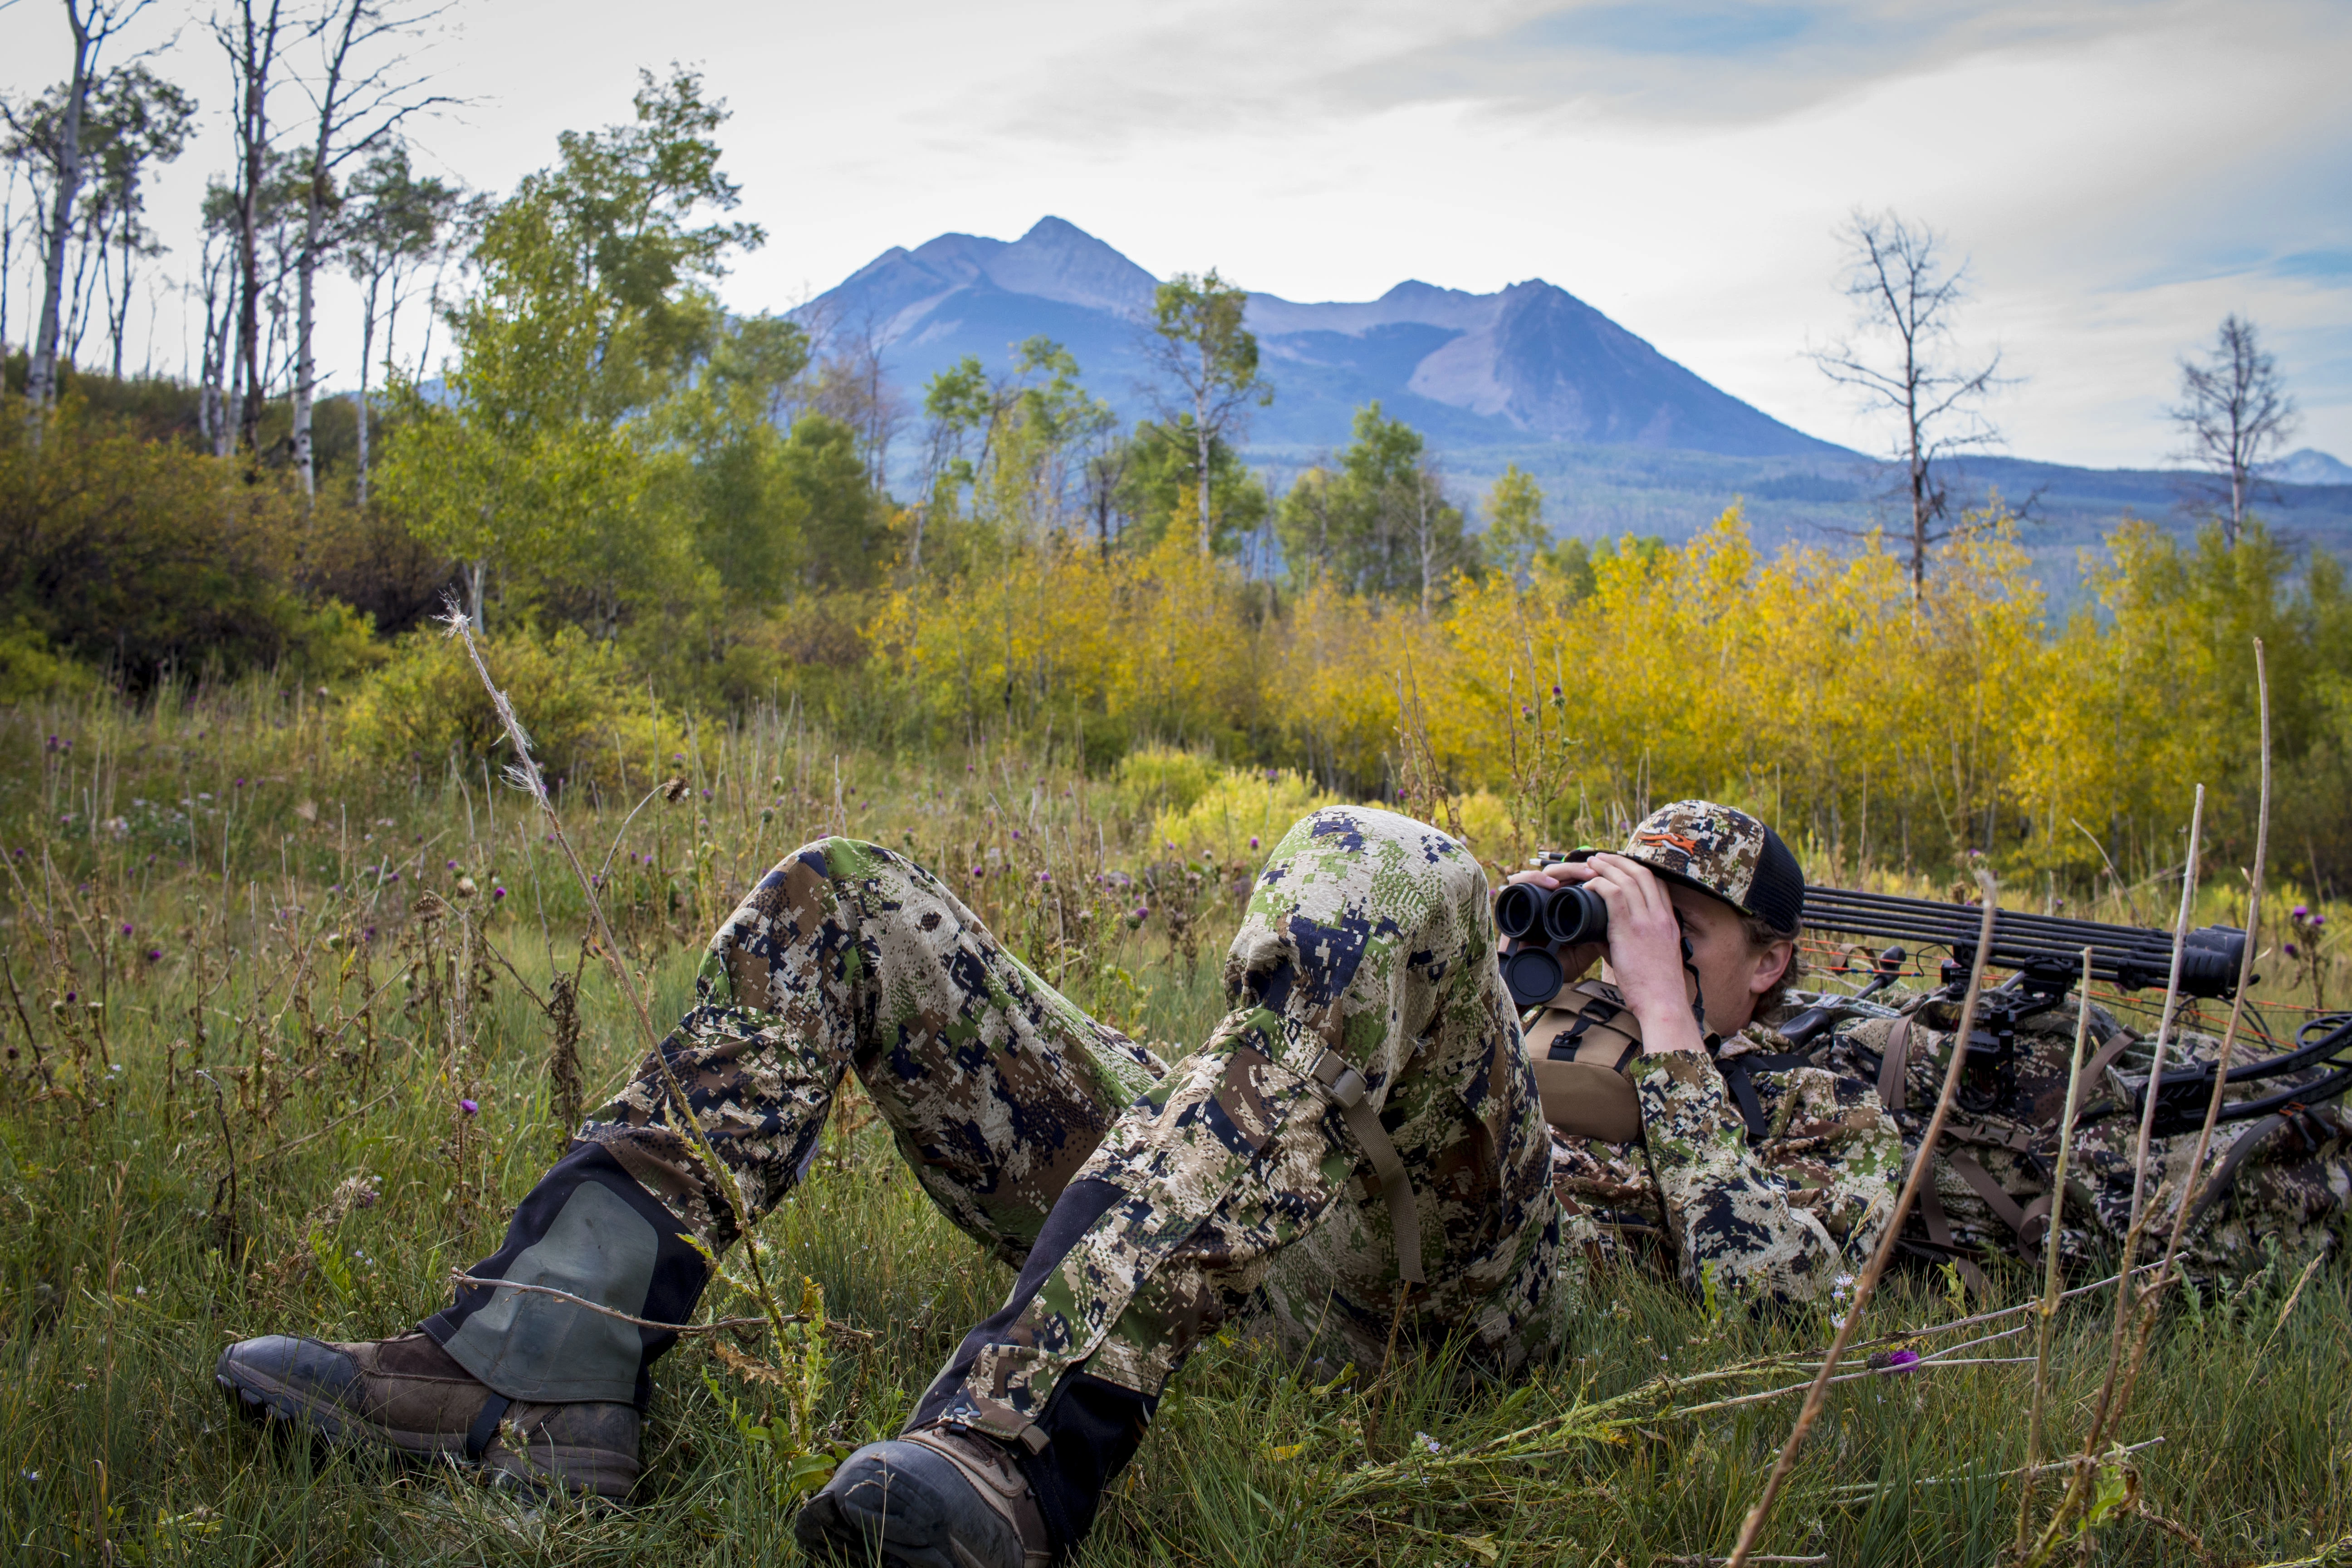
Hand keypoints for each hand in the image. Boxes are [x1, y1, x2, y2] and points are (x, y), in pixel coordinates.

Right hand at [1498, 863, 1603, 982]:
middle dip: (1580, 869)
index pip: (1574, 879)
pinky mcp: (1512, 903)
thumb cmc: (1559, 965)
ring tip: (1583, 875)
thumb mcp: (1589, 947)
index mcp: (1563, 905)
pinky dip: (1536, 878)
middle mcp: (1546, 899)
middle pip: (1562, 872)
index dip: (1589, 873)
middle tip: (1595, 873)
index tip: (1607, 875)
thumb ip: (1601, 930)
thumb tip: (1621, 913)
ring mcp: (1530, 899)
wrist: (1534, 979)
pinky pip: (1520, 882)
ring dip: (1565, 870)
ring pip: (1545, 873)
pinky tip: (1553, 884)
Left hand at [1550, 855, 1703, 1053]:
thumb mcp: (1654, 957)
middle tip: (1602, 857)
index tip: (1622, 867)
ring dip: (1607, 867)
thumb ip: (1636, 940)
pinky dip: (1599, 885)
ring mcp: (1648, 921)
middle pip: (1644, 874)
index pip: (1659, 885)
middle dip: (1621, 861)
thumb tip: (1606, 933)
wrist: (1663, 1004)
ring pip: (1628, 879)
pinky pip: (1614, 895)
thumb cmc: (1656, 988)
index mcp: (1670, 922)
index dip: (1639, 871)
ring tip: (1590, 863)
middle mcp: (1662, 917)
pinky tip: (1588, 886)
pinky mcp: (1631, 929)